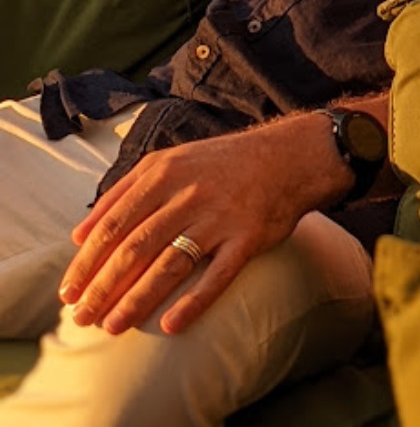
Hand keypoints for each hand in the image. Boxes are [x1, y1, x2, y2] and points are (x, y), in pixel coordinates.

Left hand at [58, 114, 347, 335]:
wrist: (287, 156)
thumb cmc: (220, 163)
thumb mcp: (169, 161)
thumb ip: (123, 192)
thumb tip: (79, 234)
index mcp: (163, 173)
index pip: (113, 224)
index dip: (87, 262)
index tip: (68, 292)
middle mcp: (188, 193)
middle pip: (135, 247)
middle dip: (103, 287)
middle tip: (82, 318)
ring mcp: (219, 216)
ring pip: (169, 264)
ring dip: (137, 300)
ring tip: (113, 327)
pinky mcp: (247, 237)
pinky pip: (217, 276)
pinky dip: (193, 302)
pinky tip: (170, 325)